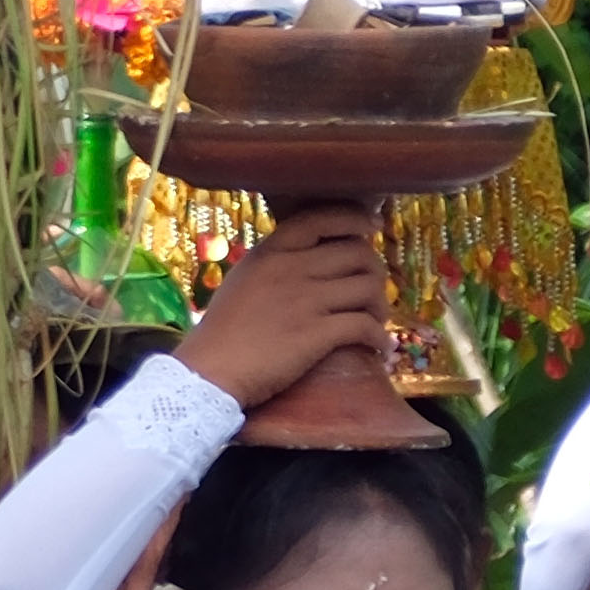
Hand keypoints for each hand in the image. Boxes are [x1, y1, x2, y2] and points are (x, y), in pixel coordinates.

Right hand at [177, 202, 398, 418]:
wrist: (209, 371)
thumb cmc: (221, 331)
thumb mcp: (243, 281)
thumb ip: (274, 265)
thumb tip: (311, 258)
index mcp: (269, 253)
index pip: (320, 219)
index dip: (354, 218)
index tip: (373, 226)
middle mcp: (290, 269)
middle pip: (358, 254)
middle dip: (374, 272)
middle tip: (370, 292)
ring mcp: (305, 300)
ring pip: (369, 288)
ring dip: (380, 306)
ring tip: (374, 320)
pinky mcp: (317, 333)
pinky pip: (366, 326)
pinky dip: (380, 337)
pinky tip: (378, 346)